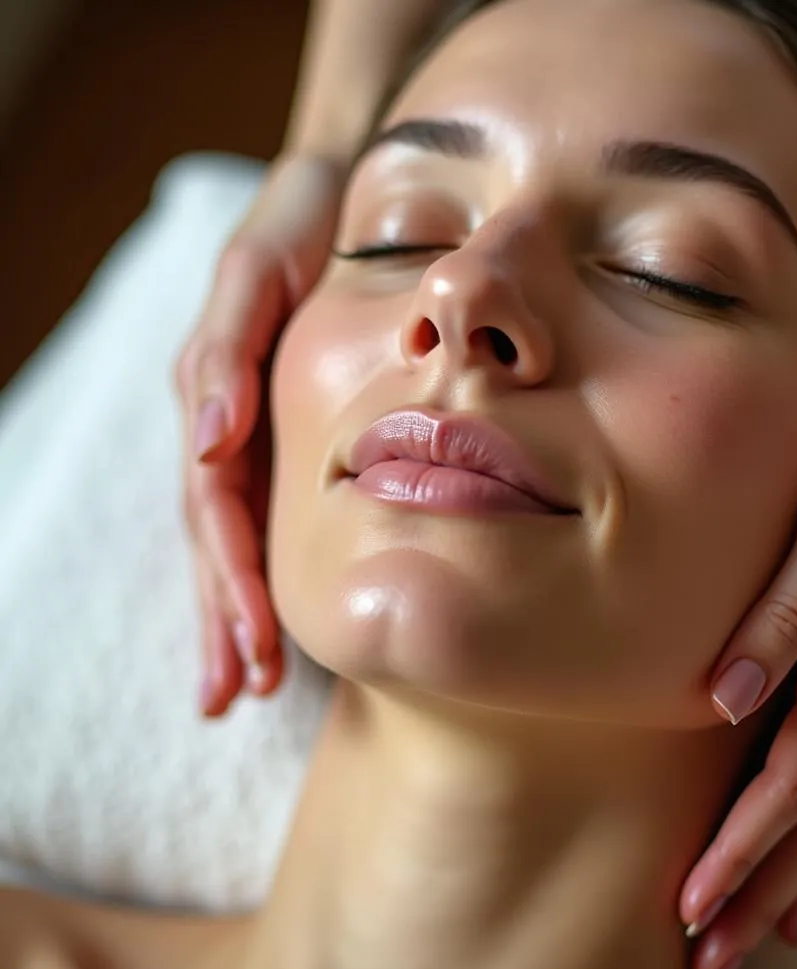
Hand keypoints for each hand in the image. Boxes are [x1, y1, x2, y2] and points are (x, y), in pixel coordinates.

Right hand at [175, 153, 345, 716]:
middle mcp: (230, 432)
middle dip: (227, 622)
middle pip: (222, 545)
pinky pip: (270, 509)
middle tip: (237, 696)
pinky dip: (267, 567)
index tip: (252, 660)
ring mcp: (253, 436)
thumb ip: (226, 355)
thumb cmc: (299, 229)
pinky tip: (280, 610)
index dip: (232, 590)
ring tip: (248, 683)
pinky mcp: (283, 430)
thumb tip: (208, 444)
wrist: (337, 193)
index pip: (220, 520)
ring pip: (240, 538)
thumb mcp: (255, 277)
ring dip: (237, 612)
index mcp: (219, 408)